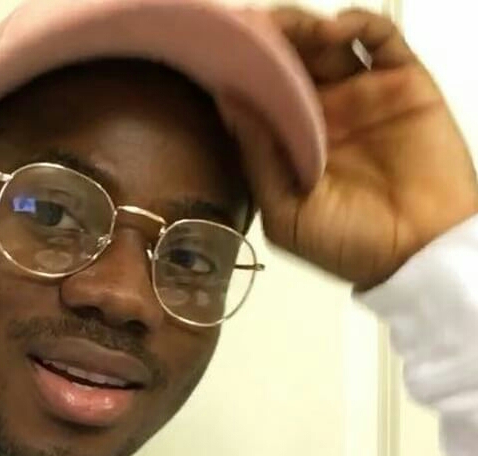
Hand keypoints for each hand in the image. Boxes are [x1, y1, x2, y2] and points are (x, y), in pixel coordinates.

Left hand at [221, 8, 477, 289]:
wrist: (415, 255)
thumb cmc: (347, 244)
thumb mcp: (285, 213)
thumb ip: (258, 161)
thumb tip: (228, 105)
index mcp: (291, 145)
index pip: (261, 98)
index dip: (241, 75)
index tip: (217, 56)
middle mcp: (323, 116)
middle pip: (290, 64)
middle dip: (267, 42)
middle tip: (245, 28)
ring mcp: (361, 97)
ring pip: (327, 45)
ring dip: (302, 28)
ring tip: (282, 27)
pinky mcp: (403, 84)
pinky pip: (381, 40)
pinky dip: (358, 23)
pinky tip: (334, 31)